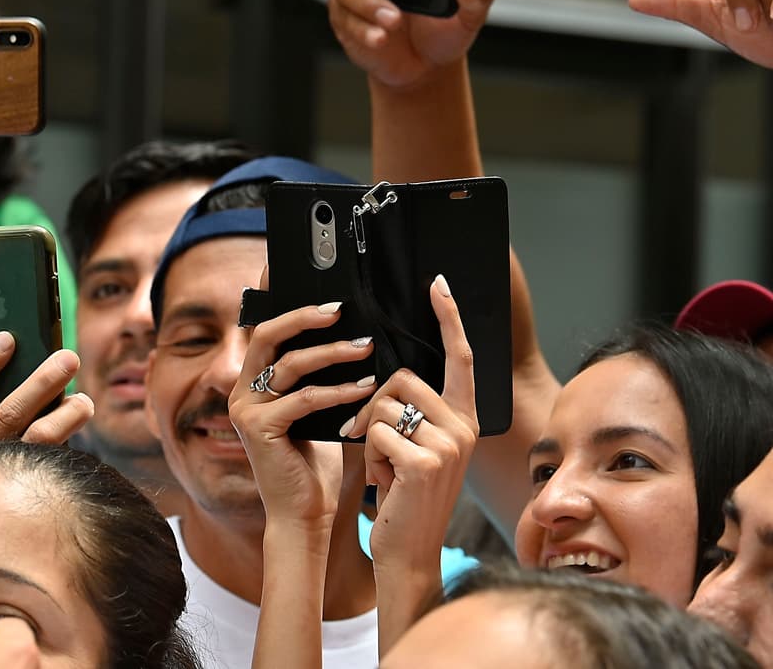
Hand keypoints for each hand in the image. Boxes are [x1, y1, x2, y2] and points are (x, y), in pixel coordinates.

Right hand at [0, 334, 92, 472]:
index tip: (8, 338)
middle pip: (8, 415)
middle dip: (40, 383)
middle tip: (67, 358)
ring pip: (36, 443)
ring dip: (64, 416)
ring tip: (84, 399)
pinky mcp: (23, 503)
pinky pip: (50, 468)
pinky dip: (66, 442)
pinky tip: (78, 421)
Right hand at [228, 282, 378, 530]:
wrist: (303, 514)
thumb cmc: (315, 462)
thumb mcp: (318, 409)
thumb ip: (319, 375)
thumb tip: (352, 333)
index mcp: (254, 379)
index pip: (261, 326)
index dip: (272, 296)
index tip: (288, 268)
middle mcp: (243, 389)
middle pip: (267, 333)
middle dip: (304, 314)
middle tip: (341, 308)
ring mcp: (246, 408)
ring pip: (288, 362)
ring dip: (332, 352)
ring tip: (367, 348)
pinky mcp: (258, 429)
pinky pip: (302, 398)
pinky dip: (336, 391)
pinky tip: (363, 389)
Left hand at [352, 275, 477, 573]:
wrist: (406, 549)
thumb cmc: (402, 493)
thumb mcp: (411, 443)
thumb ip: (409, 408)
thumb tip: (385, 371)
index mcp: (464, 418)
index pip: (460, 357)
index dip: (449, 318)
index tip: (437, 284)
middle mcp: (464, 427)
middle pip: (401, 378)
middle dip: (372, 404)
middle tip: (369, 439)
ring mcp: (449, 444)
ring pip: (384, 404)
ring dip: (369, 434)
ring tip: (384, 466)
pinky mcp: (426, 461)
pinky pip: (376, 431)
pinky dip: (369, 454)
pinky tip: (385, 480)